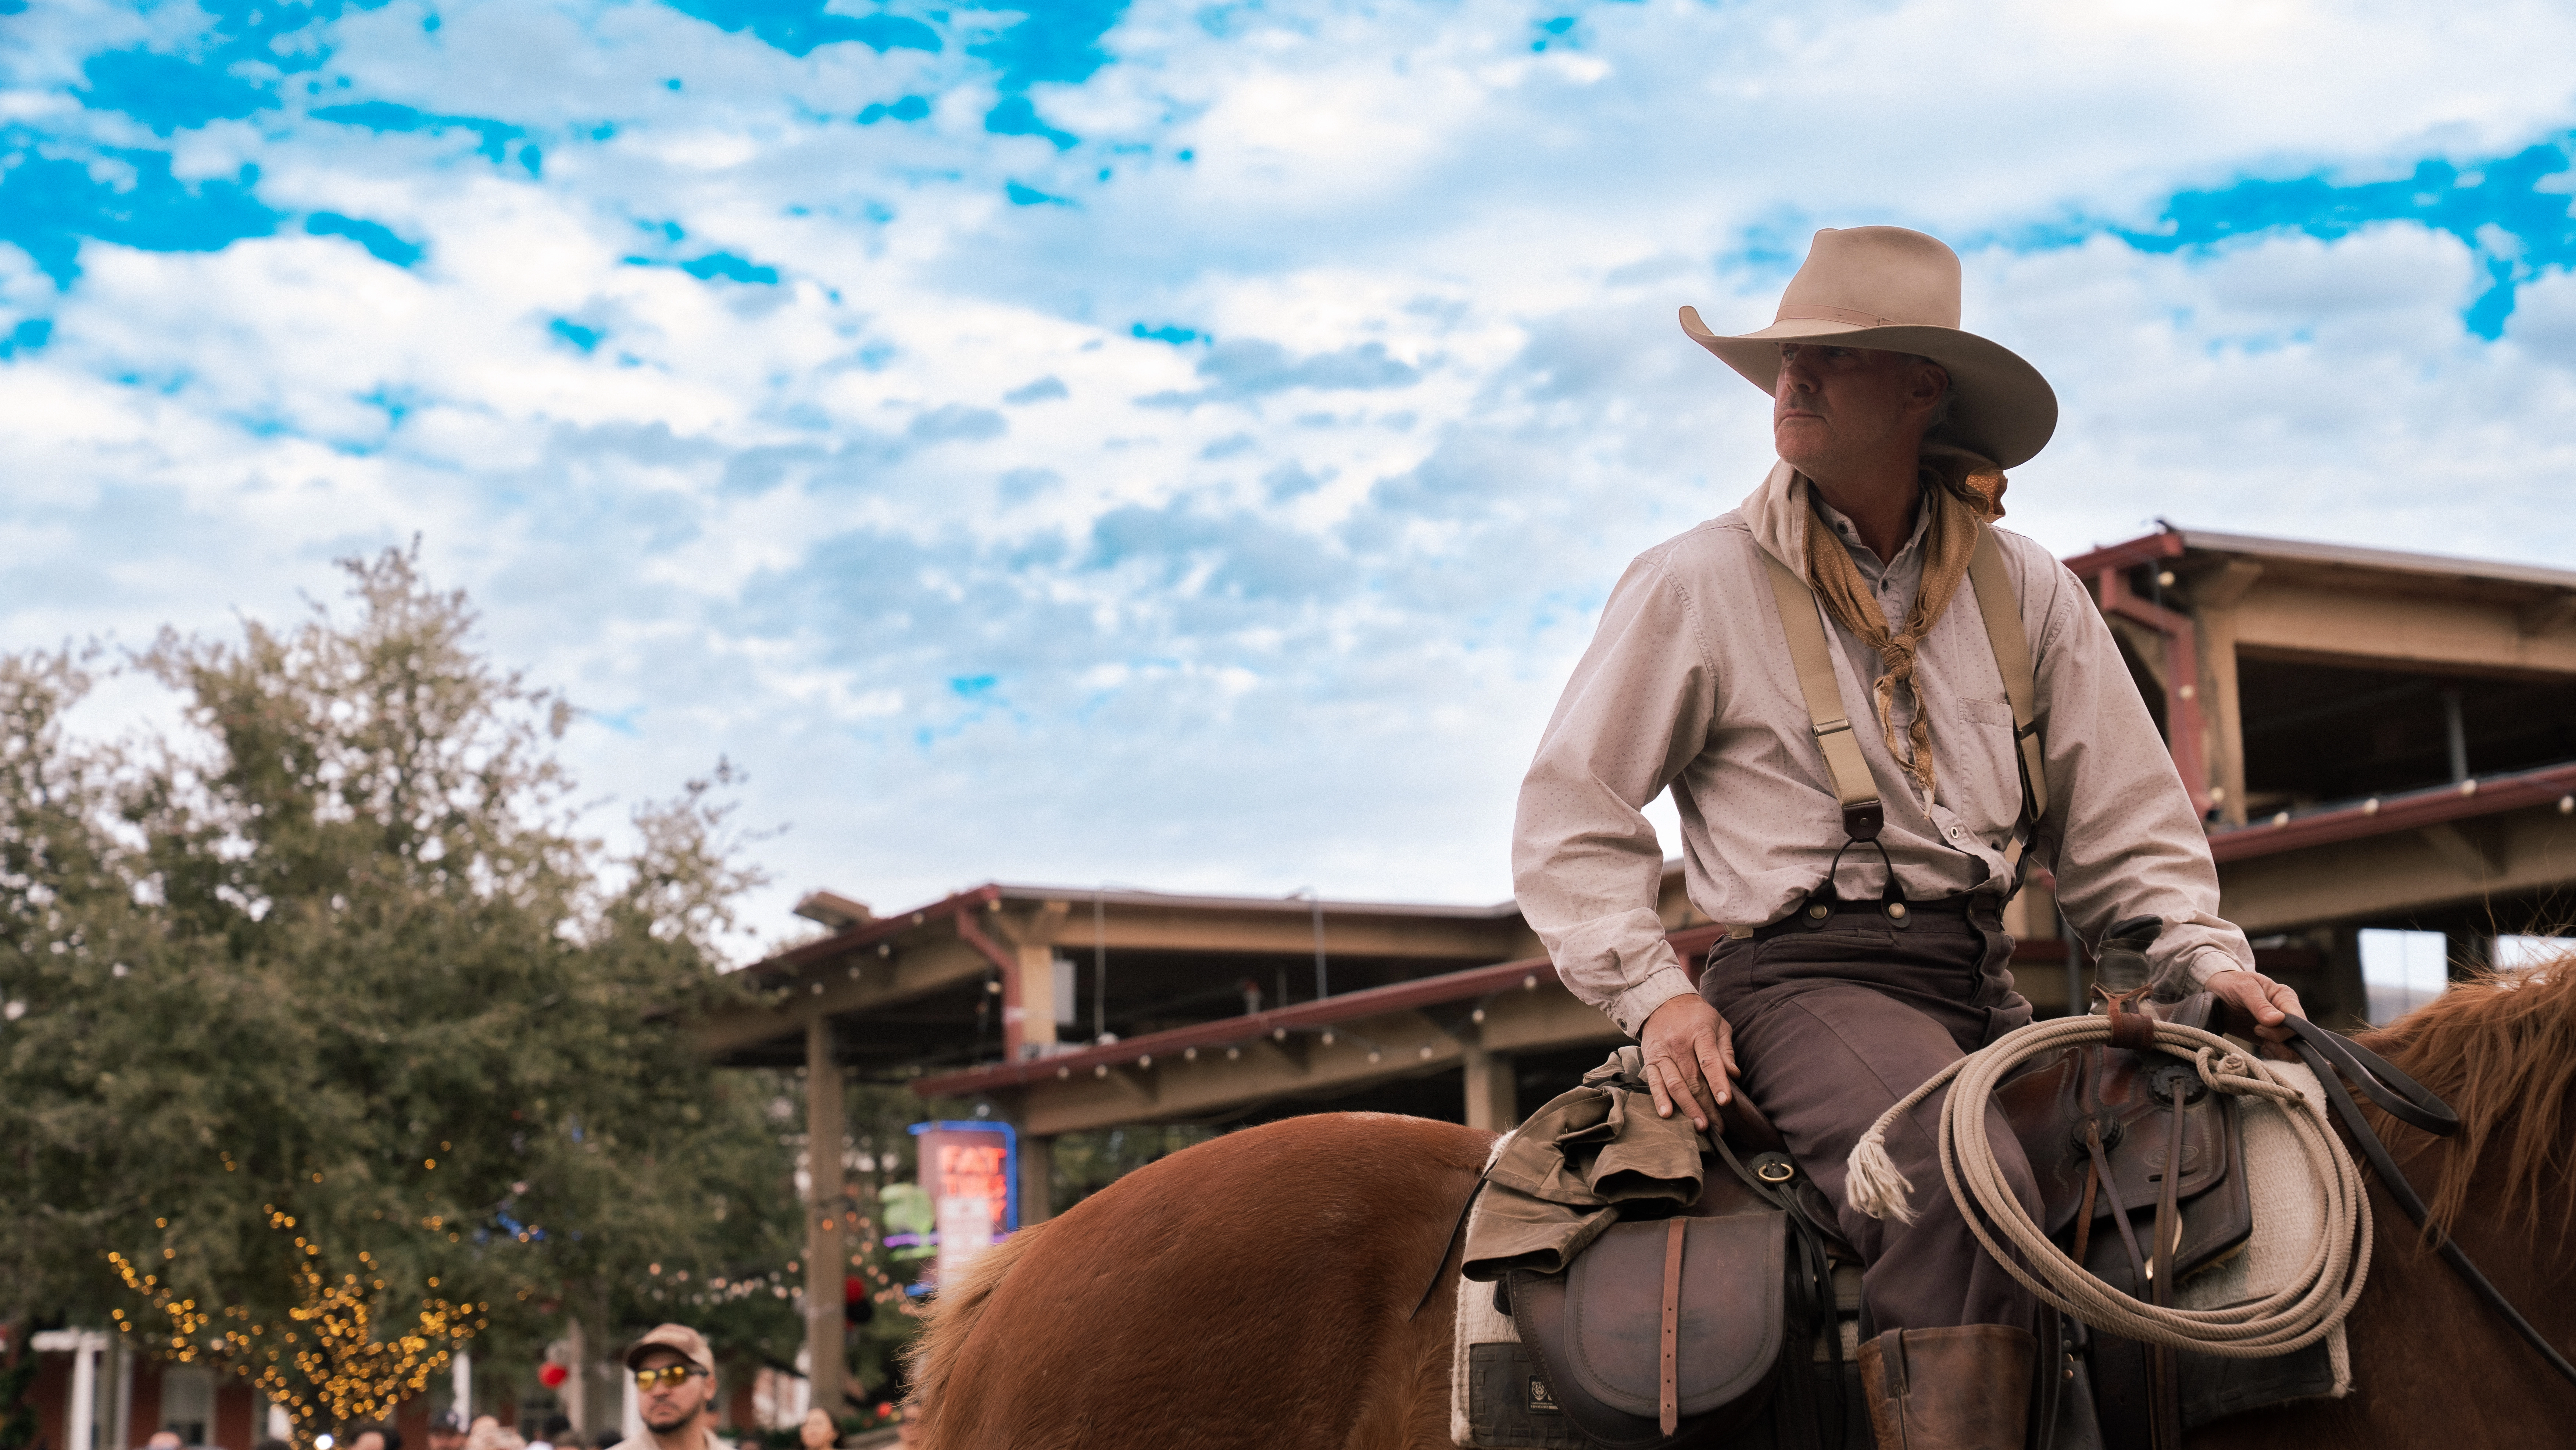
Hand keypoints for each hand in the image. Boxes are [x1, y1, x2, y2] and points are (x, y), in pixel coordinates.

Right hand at [1638, 993, 1739, 1130]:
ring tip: (1699, 1126)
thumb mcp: (1718, 1024)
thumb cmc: (1696, 1016)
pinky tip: (1667, 1114)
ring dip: (1688, 1107)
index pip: (1709, 1061)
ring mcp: (1662, 1053)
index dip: (1718, 1082)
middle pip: (1693, 1079)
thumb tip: (1733, 1075)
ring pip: (1675, 1084)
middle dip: (1706, 1105)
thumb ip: (1726, 1050)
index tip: (1725, 1101)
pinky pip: (1654, 1082)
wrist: (1662, 1002)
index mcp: (1699, 1033)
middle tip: (1717, 1126)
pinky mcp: (1650, 1060)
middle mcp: (1678, 1044)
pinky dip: (1660, 1099)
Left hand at [2206, 968, 2303, 1056]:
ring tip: (2260, 1040)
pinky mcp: (2271, 1039)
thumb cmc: (2231, 984)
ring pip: (2293, 1048)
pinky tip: (2261, 1047)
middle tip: (2256, 1031)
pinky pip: (2282, 1053)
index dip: (2284, 1029)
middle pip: (2298, 1037)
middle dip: (2279, 1041)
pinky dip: (2273, 1054)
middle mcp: (2287, 1013)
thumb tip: (2278, 1020)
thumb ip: (2260, 1005)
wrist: (2216, 993)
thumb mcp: (2243, 989)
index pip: (2298, 1020)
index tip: (2260, 1027)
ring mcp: (2280, 1027)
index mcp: (2285, 997)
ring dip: (2278, 1050)